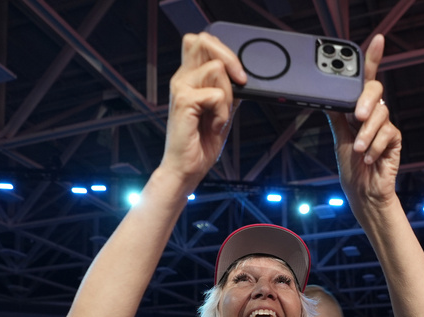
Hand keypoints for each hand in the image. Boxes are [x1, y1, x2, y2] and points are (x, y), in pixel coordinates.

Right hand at [158, 33, 246, 193]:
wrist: (187, 168)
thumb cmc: (201, 143)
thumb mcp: (222, 111)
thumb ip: (229, 91)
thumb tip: (242, 76)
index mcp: (190, 78)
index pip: (203, 43)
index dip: (224, 50)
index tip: (239, 75)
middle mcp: (183, 79)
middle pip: (203, 41)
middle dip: (229, 58)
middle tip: (240, 82)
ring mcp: (181, 88)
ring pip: (216, 68)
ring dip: (228, 94)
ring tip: (220, 115)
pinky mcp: (184, 102)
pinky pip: (216, 94)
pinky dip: (223, 112)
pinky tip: (215, 125)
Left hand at [327, 35, 400, 212]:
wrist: (363, 193)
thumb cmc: (351, 169)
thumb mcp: (338, 139)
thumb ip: (336, 116)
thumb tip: (327, 96)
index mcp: (357, 110)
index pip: (364, 80)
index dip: (372, 59)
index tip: (377, 41)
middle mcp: (373, 114)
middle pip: (375, 91)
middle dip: (365, 101)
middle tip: (357, 116)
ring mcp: (385, 126)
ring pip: (380, 114)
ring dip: (366, 134)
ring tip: (358, 150)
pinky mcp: (394, 139)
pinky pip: (388, 132)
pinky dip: (375, 145)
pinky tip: (368, 157)